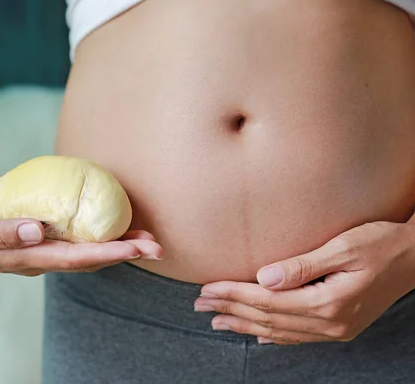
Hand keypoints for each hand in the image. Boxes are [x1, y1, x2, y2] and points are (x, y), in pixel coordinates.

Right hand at [0, 205, 162, 275]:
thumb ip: (1, 232)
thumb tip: (37, 230)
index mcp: (26, 259)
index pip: (73, 258)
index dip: (106, 254)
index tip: (134, 248)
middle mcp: (40, 260)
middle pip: (89, 260)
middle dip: (124, 254)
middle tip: (158, 247)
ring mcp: (42, 255)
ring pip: (86, 254)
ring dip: (118, 248)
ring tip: (147, 240)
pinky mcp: (41, 244)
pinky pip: (76, 243)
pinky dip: (99, 239)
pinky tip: (115, 228)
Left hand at [195, 221, 414, 344]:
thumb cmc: (381, 244)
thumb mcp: (344, 247)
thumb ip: (302, 265)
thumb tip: (263, 279)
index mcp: (328, 302)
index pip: (266, 301)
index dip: (233, 295)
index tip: (206, 289)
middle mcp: (330, 322)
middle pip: (268, 318)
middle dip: (231, 310)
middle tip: (200, 305)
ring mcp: (336, 329)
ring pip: (279, 330)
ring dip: (245, 325)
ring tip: (217, 320)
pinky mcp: (339, 326)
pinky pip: (298, 336)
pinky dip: (273, 335)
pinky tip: (257, 335)